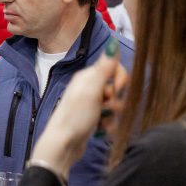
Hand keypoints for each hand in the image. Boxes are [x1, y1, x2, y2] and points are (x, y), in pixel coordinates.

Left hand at [30, 46, 128, 175]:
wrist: (63, 144)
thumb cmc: (76, 116)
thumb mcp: (92, 89)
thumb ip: (105, 67)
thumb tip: (113, 41)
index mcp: (88, 77)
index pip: (115, 68)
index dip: (122, 79)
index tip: (119, 90)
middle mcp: (88, 87)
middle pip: (117, 88)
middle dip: (118, 100)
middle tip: (109, 108)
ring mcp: (90, 104)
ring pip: (115, 105)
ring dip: (113, 115)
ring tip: (102, 122)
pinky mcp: (92, 118)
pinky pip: (109, 118)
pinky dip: (108, 125)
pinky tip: (101, 130)